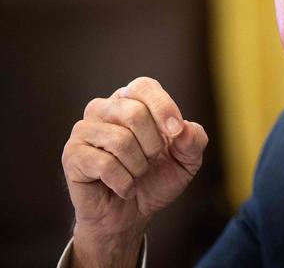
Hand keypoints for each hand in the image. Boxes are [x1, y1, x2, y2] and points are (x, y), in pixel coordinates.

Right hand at [61, 77, 208, 266]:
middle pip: (134, 113)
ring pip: (120, 140)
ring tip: (135, 174)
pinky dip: (124, 182)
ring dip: (138, 167)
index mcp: (131, 100)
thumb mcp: (188, 159)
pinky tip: (123, 187)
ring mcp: (84, 130)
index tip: (175, 132)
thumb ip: (194, 139)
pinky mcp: (72, 154)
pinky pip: (105, 164)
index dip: (162, 107)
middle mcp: (104, 108)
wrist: (132, 214)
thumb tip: (184, 128)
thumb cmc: (157, 178)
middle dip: (153, 145)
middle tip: (151, 160)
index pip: (143, 86)